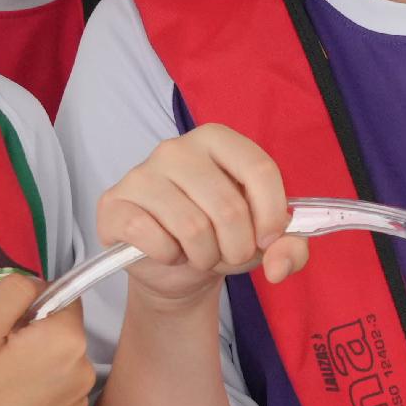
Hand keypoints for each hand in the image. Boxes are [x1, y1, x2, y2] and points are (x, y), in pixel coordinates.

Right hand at [0, 268, 93, 405]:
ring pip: (51, 367)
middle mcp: (83, 377)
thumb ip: (10, 293)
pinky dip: (25, 399)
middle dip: (23, 337)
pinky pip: (46, 399)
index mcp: (67, 344)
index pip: (61, 297)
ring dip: (24, 369)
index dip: (24, 304)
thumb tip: (33, 284)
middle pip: (56, 334)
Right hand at [96, 124, 306, 312]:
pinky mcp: (114, 204)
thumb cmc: (221, 238)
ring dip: (205, 256)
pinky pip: (154, 239)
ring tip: (200, 253)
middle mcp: (176, 148)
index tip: (268, 240)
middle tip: (228, 253)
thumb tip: (279, 265)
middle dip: (238, 247)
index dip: (272, 214)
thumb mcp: (264, 241)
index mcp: (217, 140)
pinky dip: (170, 257)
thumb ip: (290, 248)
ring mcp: (141, 173)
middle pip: (228, 207)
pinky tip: (168, 251)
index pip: (259, 168)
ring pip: (192, 227)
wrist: (175, 265)